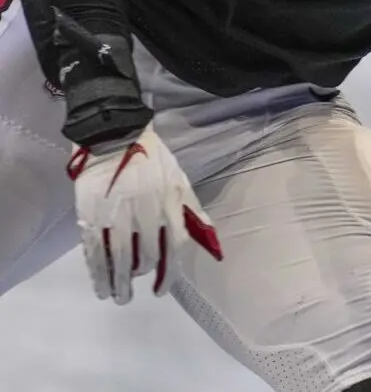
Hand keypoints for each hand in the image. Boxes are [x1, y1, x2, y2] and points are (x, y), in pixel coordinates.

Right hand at [68, 124, 221, 303]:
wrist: (115, 138)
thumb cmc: (153, 162)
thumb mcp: (180, 183)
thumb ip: (193, 214)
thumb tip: (213, 243)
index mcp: (169, 205)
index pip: (173, 247)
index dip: (167, 273)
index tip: (160, 290)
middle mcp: (145, 213)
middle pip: (145, 256)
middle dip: (140, 279)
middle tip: (132, 297)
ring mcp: (117, 215)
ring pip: (119, 258)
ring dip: (118, 283)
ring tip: (117, 298)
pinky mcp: (92, 214)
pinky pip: (95, 250)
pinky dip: (97, 270)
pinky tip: (99, 285)